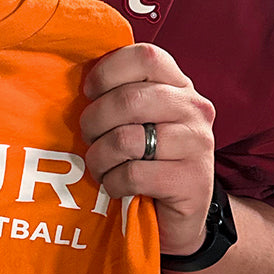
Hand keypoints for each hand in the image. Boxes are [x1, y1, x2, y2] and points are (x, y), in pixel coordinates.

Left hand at [80, 43, 215, 256]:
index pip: (145, 56)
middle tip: (88, 138)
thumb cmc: (149, 161)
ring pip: (126, 140)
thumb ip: (122, 95)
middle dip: (94, 121)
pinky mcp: (192, 181)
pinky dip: (114, 184)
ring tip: (100, 167)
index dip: (107, 71)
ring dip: (100, 158)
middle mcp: (194, 108)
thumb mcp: (140, 121)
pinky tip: (117, 187)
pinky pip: (134, 175)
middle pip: (129, 99)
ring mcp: (198, 144)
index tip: (90, 93)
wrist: (180, 217)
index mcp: (179, 86)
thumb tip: (75, 77)